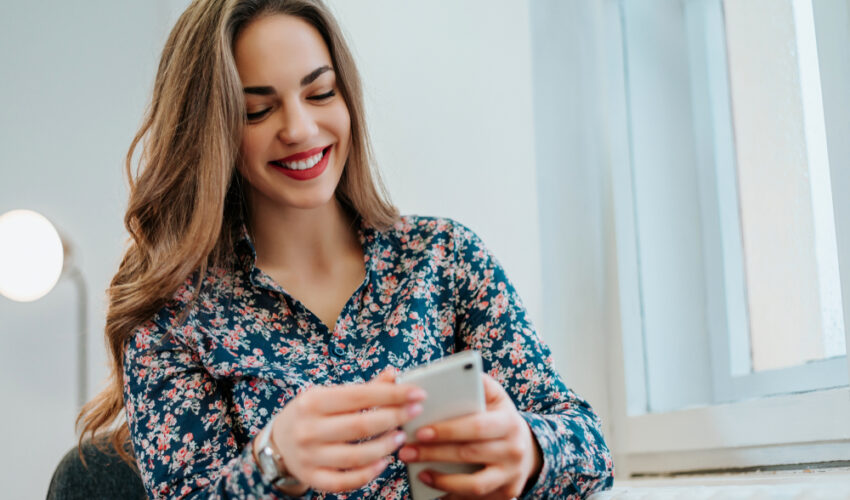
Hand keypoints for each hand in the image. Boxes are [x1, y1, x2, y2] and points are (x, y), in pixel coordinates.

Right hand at [265, 369, 425, 493]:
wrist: (277, 442)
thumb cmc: (310, 414)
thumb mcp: (328, 395)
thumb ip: (363, 389)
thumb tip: (394, 376)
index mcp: (313, 401)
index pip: (360, 396)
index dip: (392, 395)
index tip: (417, 393)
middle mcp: (309, 429)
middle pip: (360, 426)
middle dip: (394, 418)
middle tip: (414, 413)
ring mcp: (310, 456)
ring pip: (356, 456)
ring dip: (385, 447)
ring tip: (401, 437)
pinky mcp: (314, 478)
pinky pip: (345, 481)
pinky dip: (368, 474)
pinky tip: (383, 462)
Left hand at [398, 373, 542, 498]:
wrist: (526, 447)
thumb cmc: (498, 417)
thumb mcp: (495, 396)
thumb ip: (476, 383)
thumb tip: (448, 374)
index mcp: (509, 421)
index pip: (476, 426)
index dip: (447, 430)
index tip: (419, 432)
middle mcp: (514, 450)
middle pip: (469, 454)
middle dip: (434, 454)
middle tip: (406, 452)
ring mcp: (512, 475)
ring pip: (474, 484)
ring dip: (442, 481)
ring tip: (419, 473)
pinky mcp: (507, 493)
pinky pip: (477, 499)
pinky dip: (453, 496)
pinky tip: (433, 490)